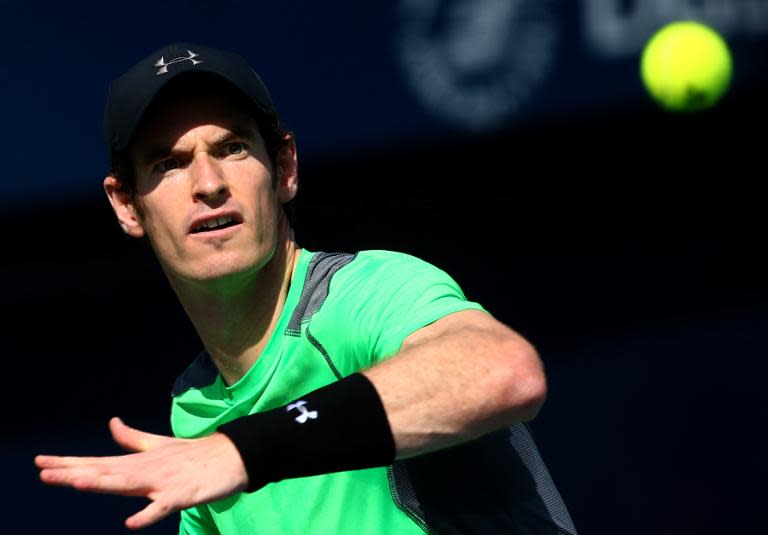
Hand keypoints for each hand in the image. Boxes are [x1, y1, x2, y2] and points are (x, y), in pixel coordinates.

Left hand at [35, 417, 247, 529]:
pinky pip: (162, 508)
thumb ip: (132, 438)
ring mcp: (163, 481)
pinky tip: (131, 522)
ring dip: (103, 484)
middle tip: (43, 472)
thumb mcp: (159, 445)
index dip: (69, 463)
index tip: (39, 462)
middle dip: (74, 472)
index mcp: (138, 461)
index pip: (98, 462)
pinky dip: (147, 514)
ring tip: (77, 484)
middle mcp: (146, 469)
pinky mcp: (182, 494)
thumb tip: (111, 423)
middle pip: (106, 472)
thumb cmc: (194, 454)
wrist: (232, 456)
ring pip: (128, 484)